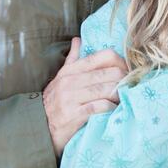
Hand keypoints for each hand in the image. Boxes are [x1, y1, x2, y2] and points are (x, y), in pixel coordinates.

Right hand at [42, 37, 127, 156]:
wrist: (37, 127)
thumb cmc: (53, 102)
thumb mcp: (61, 78)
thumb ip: (72, 59)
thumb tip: (77, 40)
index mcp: (71, 70)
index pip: (104, 56)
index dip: (122, 62)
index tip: (128, 72)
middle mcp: (71, 81)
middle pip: (111, 73)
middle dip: (125, 81)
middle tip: (130, 88)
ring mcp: (71, 97)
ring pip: (107, 89)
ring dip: (119, 95)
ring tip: (123, 99)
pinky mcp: (73, 115)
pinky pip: (100, 106)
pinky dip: (111, 108)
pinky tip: (114, 110)